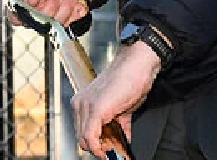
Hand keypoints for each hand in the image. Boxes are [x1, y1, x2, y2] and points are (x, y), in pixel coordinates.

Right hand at [13, 0, 93, 27]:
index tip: (34, 3)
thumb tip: (30, 2)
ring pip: (57, 23)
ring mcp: (51, 22)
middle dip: (51, 6)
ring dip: (66, 7)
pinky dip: (76, 12)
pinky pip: (72, 23)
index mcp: (23, 5)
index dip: (23, 16)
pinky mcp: (65, 24)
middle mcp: (36, 16)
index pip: (16, 19)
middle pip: (40, 22)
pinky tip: (77, 3)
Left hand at [72, 41, 161, 158]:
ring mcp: (86, 106)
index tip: (105, 152)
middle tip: (112, 152)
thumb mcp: (121, 108)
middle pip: (81, 138)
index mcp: (82, 102)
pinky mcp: (95, 109)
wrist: (136, 65)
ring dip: (101, 149)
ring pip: (85, 140)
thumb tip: (121, 141)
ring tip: (115, 150)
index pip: (81, 132)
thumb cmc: (130, 81)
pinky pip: (90, 137)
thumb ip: (118, 125)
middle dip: (98, 148)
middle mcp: (80, 103)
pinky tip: (108, 151)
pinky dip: (99, 148)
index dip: (93, 145)